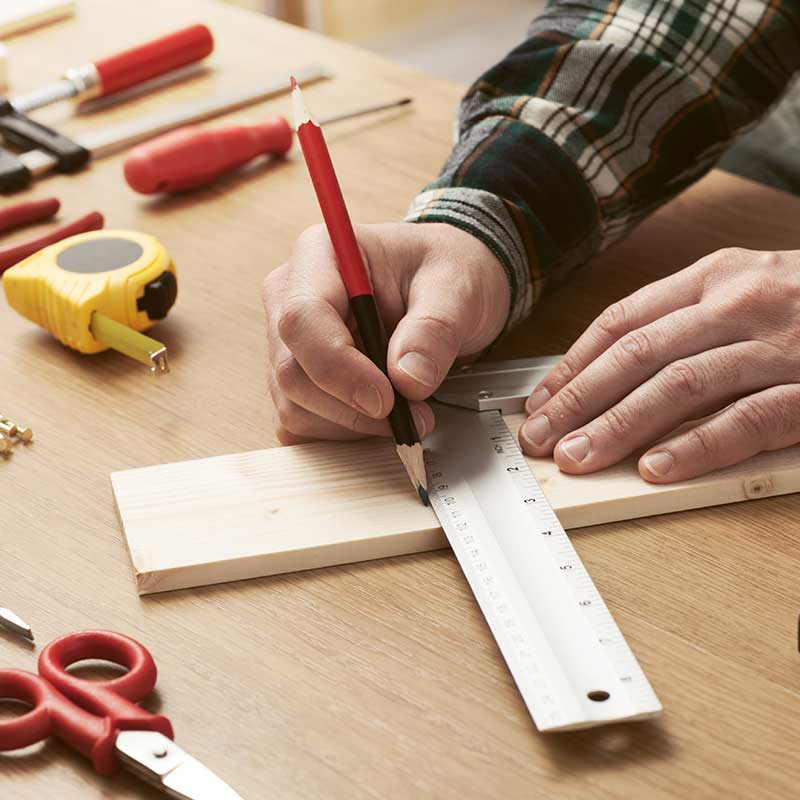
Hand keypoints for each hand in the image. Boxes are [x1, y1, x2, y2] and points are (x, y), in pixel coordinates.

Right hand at [264, 222, 509, 443]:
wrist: (447, 287)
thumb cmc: (444, 271)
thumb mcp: (457, 287)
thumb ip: (434, 328)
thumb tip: (408, 378)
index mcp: (320, 255)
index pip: (302, 318)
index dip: (339, 368)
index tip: (387, 399)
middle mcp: (291, 296)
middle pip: (292, 370)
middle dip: (353, 407)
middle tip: (413, 415)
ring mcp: (288, 341)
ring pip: (294, 404)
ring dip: (353, 424)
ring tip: (406, 412)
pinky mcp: (297, 378)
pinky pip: (301, 422)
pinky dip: (342, 432)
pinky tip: (379, 418)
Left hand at [519, 247, 799, 481]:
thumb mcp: (746, 288)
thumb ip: (684, 321)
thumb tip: (608, 371)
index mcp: (714, 277)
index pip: (621, 322)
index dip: (573, 365)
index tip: (541, 401)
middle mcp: (740, 304)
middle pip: (637, 355)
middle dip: (579, 401)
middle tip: (540, 438)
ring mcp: (780, 346)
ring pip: (679, 386)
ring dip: (619, 426)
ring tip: (579, 459)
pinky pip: (748, 420)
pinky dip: (699, 446)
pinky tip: (657, 468)